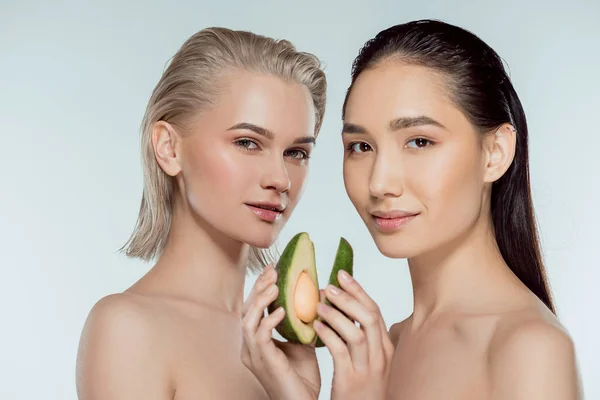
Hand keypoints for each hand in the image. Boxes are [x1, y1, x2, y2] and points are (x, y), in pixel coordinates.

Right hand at [241, 264, 319, 399]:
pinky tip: (282, 311)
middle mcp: (249, 347)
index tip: (274, 269)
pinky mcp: (263, 362)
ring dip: (261, 301)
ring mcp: (253, 355)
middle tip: (274, 271)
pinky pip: (260, 337)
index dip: (261, 287)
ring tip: (276, 286)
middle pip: (246, 309)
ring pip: (247, 320)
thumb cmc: (302, 378)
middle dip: (259, 288)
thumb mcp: (302, 343)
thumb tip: (313, 297)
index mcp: (256, 341)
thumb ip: (302, 323)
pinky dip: (269, 321)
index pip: (253, 308)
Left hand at [314, 270, 393, 399]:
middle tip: (329, 284)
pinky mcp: (350, 380)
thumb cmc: (364, 388)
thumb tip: (350, 309)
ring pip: (356, 333)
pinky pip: (340, 351)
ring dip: (337, 314)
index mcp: (386, 347)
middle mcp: (381, 355)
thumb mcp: (371, 361)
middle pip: (369, 317)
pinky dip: (328, 335)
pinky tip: (316, 326)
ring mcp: (367, 368)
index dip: (358, 290)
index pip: (374, 311)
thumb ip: (366, 338)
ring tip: (318, 303)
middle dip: (349, 296)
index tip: (342, 274)